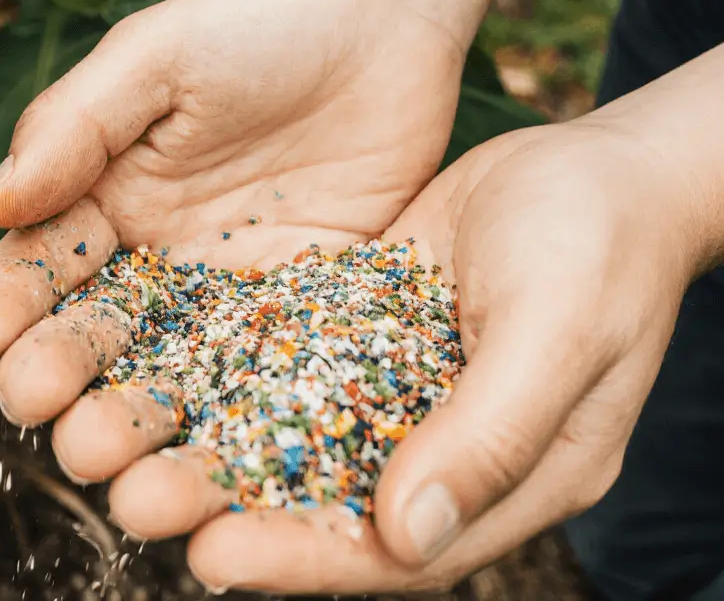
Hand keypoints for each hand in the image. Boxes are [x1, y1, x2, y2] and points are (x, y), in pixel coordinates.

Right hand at [0, 0, 464, 475]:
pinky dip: (232, 426)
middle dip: (62, 377)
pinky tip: (213, 469)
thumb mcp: (153, 55)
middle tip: (43, 413)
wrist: (381, 24)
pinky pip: (257, 380)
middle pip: (95, 335)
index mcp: (98, 198)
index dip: (7, 301)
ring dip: (134, 422)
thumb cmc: (255, 22)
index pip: (38, 263)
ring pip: (168, 374)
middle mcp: (151, 261)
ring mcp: (222, 299)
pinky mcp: (296, 322)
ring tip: (114, 468)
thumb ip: (74, 125)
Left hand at [161, 123, 695, 594]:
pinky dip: (225, 369)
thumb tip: (409, 536)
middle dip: (231, 504)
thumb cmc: (602, 247)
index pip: (393, 552)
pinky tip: (156, 362)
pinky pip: (286, 363)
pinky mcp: (359, 334)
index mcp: (508, 482)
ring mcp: (396, 394)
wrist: (601, 165)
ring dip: (208, 439)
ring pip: (289, 433)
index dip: (303, 559)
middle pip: (324, 500)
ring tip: (121, 442)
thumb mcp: (559, 334)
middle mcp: (440, 452)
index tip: (214, 556)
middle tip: (137, 500)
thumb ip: (490, 437)